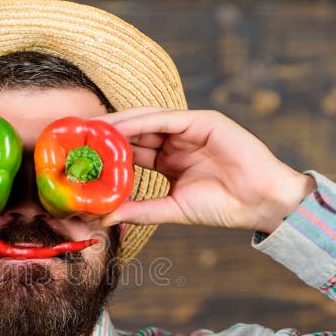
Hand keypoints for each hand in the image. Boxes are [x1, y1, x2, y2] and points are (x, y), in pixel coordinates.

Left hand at [95, 108, 315, 233]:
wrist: (259, 203)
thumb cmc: (222, 207)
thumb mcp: (172, 209)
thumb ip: (140, 211)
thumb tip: (104, 217)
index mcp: (168, 161)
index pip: (130, 152)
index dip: (106, 153)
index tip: (78, 158)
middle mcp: (175, 142)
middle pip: (134, 133)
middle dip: (106, 134)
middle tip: (76, 138)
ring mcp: (189, 129)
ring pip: (146, 120)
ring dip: (119, 123)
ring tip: (92, 129)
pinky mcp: (203, 120)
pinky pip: (166, 118)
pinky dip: (142, 121)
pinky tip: (120, 127)